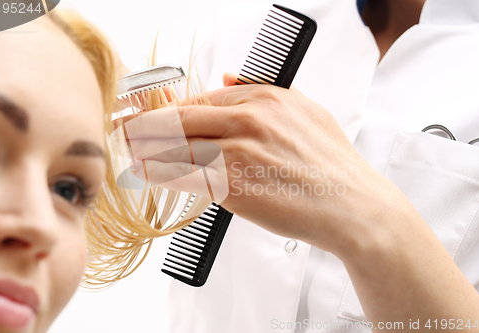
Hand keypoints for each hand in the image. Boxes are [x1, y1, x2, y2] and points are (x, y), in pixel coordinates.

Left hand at [114, 73, 403, 255]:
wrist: (351, 206)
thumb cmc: (332, 165)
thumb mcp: (306, 111)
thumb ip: (264, 90)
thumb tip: (229, 76)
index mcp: (264, 99)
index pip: (200, 99)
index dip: (171, 110)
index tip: (154, 117)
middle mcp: (247, 121)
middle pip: (180, 118)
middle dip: (147, 126)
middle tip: (126, 131)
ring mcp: (236, 153)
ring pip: (175, 147)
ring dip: (148, 150)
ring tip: (132, 152)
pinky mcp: (231, 187)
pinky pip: (183, 178)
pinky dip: (160, 174)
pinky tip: (148, 174)